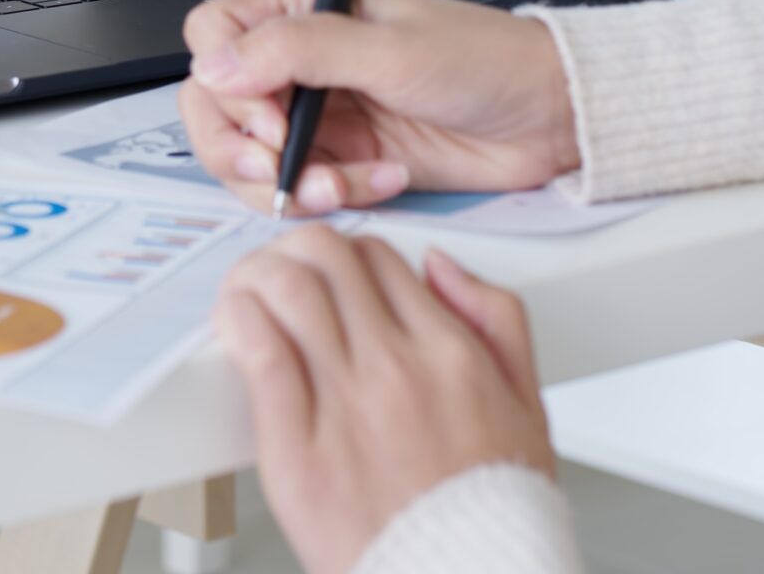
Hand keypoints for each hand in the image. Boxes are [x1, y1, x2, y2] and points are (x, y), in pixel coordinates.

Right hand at [181, 0, 578, 214]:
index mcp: (305, 10)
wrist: (546, 117)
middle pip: (215, 106)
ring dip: (284, 183)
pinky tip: (377, 182)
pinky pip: (299, 190)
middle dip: (240, 146)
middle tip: (282, 164)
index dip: (227, 82)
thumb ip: (301, 51)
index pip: (215, 37)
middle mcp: (303, 61)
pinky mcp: (343, 160)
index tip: (272, 113)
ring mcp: (320, 115)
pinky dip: (327, 197)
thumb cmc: (486, 61)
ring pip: (248, 157)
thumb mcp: (390, 50)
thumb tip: (220, 64)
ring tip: (337, 185)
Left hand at [218, 227, 555, 573]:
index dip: (347, 254)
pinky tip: (235, 319)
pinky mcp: (297, 450)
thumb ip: (497, 320)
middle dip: (296, 250)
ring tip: (249, 289)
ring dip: (259, 274)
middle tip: (280, 269)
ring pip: (289, 290)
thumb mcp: (528, 406)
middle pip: (329, 260)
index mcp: (452, 354)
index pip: (380, 258)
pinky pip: (260, 355)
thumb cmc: (490, 513)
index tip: (330, 271)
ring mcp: (346, 406)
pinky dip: (239, 319)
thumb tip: (442, 266)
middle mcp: (399, 368)